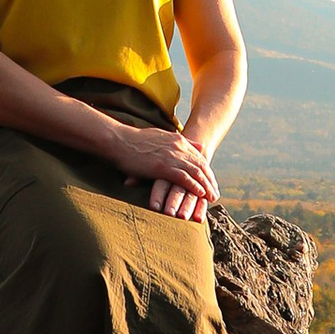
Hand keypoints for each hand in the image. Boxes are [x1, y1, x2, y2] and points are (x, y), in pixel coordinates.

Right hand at [98, 117, 216, 213]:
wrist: (119, 140)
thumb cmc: (135, 140)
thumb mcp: (162, 136)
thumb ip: (181, 141)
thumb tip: (198, 145)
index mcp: (178, 140)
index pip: (199, 157)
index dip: (207, 171)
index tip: (211, 182)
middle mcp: (178, 147)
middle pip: (201, 165)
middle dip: (210, 180)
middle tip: (215, 194)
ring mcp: (171, 156)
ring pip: (196, 172)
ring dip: (206, 186)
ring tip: (211, 197)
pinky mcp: (163, 166)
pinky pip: (185, 178)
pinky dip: (194, 186)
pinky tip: (200, 194)